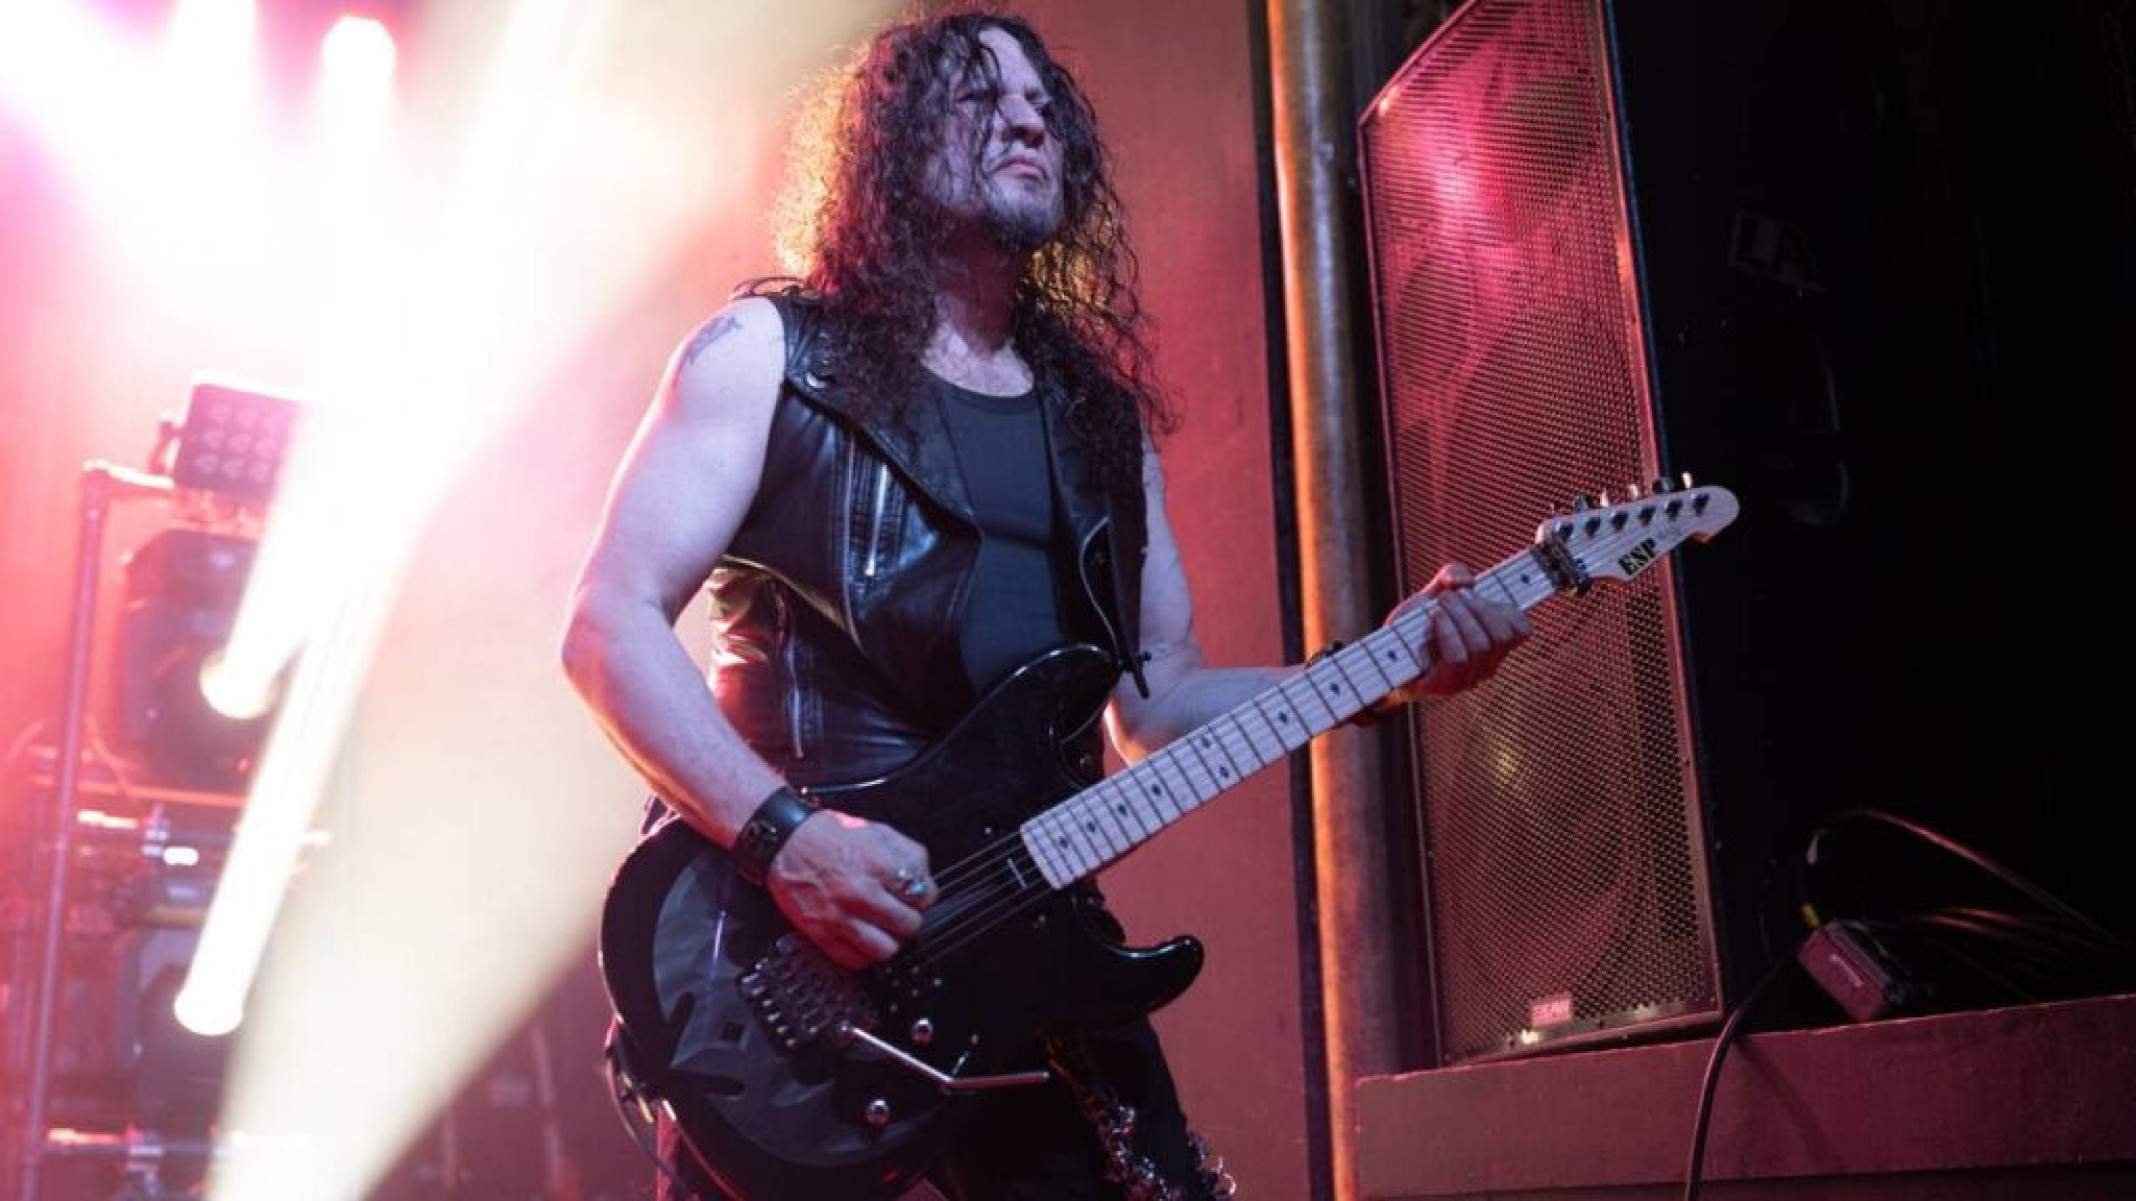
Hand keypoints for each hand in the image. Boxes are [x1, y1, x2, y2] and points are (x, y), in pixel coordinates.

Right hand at [765, 810, 934, 968]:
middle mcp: (861, 894)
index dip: (923, 896)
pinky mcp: (821, 934)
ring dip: (889, 940)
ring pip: (885, 950)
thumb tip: (923, 880)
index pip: (924, 896)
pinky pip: (855, 960)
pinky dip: (863, 953)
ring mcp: (840, 917)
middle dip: (909, 918)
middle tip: (900, 912)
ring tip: (883, 928)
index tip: (915, 895)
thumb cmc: (830, 836)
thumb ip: (908, 855)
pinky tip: (862, 937)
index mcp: (879, 866)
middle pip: (909, 926)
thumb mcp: (878, 831)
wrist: (785, 842)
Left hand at [1390, 562, 1530, 702]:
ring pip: (1481, 645)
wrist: (1384, 656)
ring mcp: (1468, 679)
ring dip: (1459, 617)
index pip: (1521, 630)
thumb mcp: (1433, 593)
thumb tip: (1468, 580)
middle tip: (1451, 597)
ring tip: (1439, 607)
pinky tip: (1434, 619)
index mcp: (1493, 646)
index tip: (1475, 592)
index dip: (1505, 606)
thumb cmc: (1413, 627)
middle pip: (1500, 634)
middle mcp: (1486, 665)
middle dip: (1476, 607)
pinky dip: (1447, 631)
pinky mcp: (1445, 687)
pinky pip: (1458, 658)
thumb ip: (1451, 576)